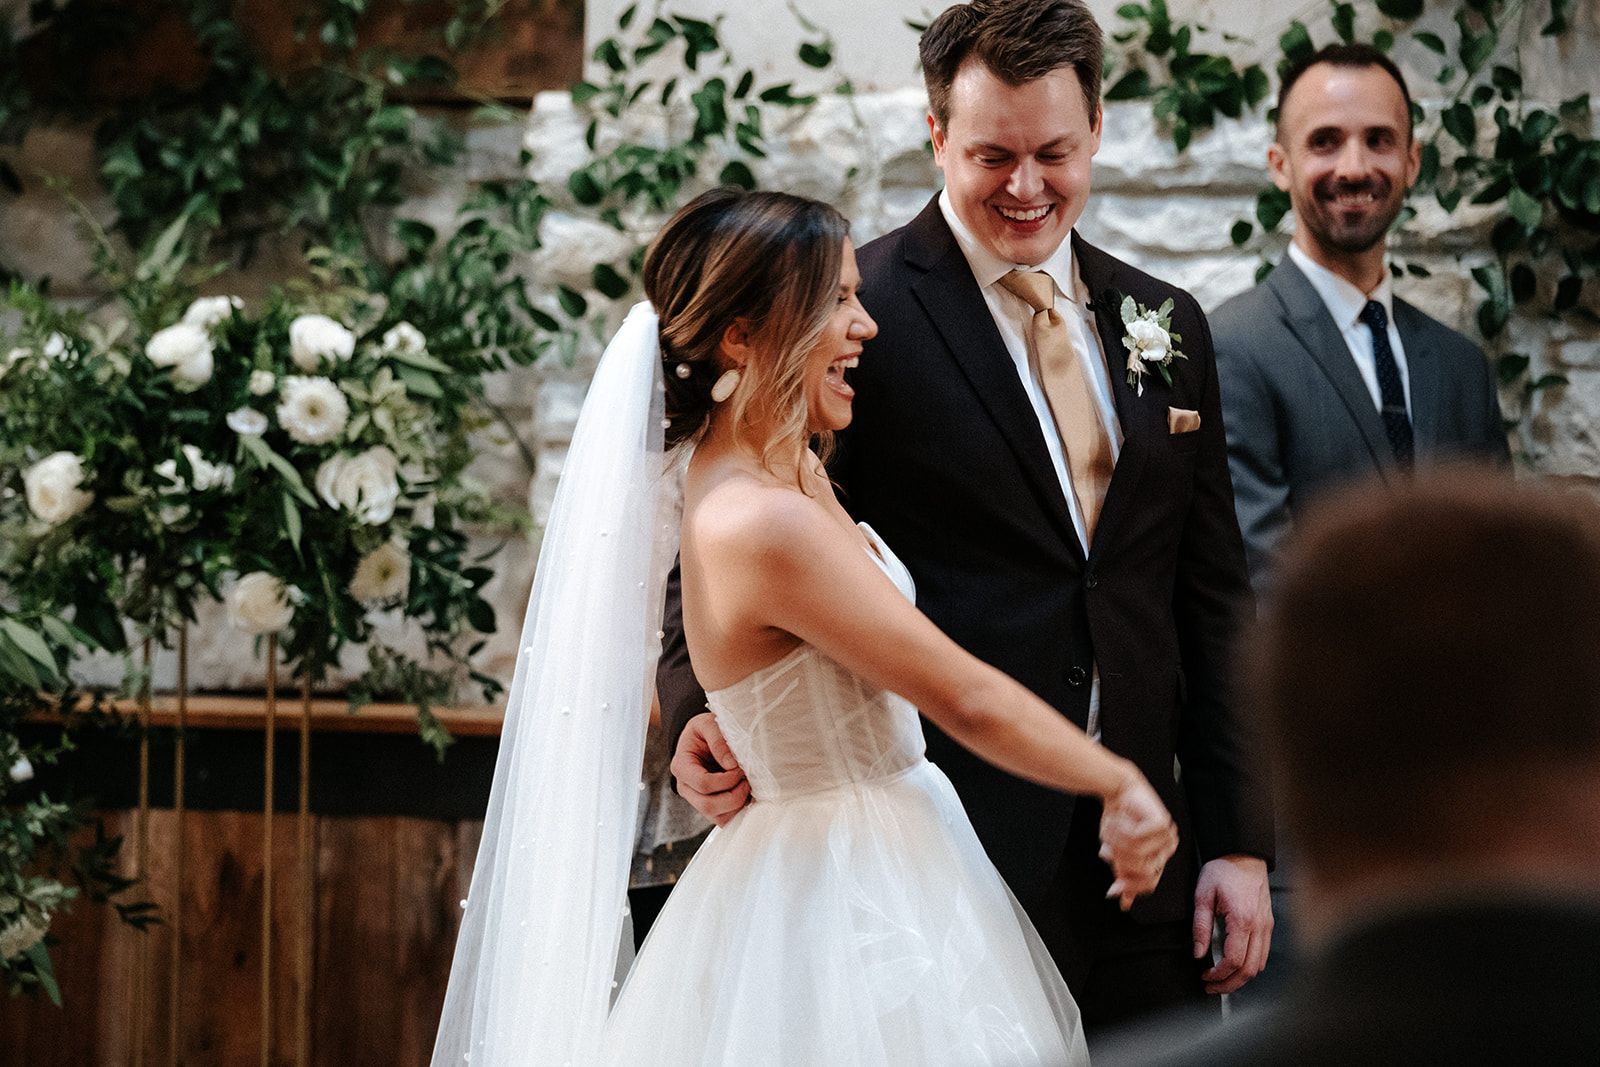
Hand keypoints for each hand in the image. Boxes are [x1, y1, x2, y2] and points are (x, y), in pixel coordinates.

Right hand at [671, 711, 750, 826]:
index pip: (703, 783)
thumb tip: (732, 764)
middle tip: (746, 781)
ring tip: (747, 785)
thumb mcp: (708, 723)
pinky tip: (746, 794)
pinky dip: (739, 810)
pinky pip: (725, 819)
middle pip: (708, 806)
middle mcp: (686, 788)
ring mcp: (697, 801)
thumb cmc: (704, 731)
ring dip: (738, 804)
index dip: (726, 779)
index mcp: (681, 767)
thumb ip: (718, 739)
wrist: (702, 738)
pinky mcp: (711, 808)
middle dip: (734, 796)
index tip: (740, 768)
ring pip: (718, 817)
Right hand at [1097, 772, 1178, 910]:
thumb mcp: (1117, 851)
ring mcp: (1168, 835)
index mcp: (1160, 857)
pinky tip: (1116, 820)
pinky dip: (1120, 829)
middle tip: (1105, 849)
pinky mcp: (1162, 823)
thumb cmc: (1119, 819)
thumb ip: (1123, 874)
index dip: (1130, 887)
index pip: (1150, 884)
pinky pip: (1136, 838)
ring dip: (1116, 842)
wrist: (1118, 789)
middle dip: (1119, 860)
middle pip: (1142, 870)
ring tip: (1109, 830)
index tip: (1111, 889)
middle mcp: (1168, 848)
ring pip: (1137, 854)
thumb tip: (1122, 903)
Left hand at [1192, 854, 1271, 993]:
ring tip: (1221, 980)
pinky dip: (1251, 966)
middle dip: (1230, 984)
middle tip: (1211, 987)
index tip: (1204, 976)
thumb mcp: (1202, 894)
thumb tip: (1198, 953)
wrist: (1243, 854)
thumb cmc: (1222, 870)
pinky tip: (1236, 966)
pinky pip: (1263, 954)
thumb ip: (1200, 926)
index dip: (1219, 974)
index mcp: (1242, 919)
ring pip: (1259, 965)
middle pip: (1250, 970)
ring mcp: (1267, 926)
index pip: (1234, 960)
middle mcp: (1259, 926)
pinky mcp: (1268, 924)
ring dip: (1241, 978)